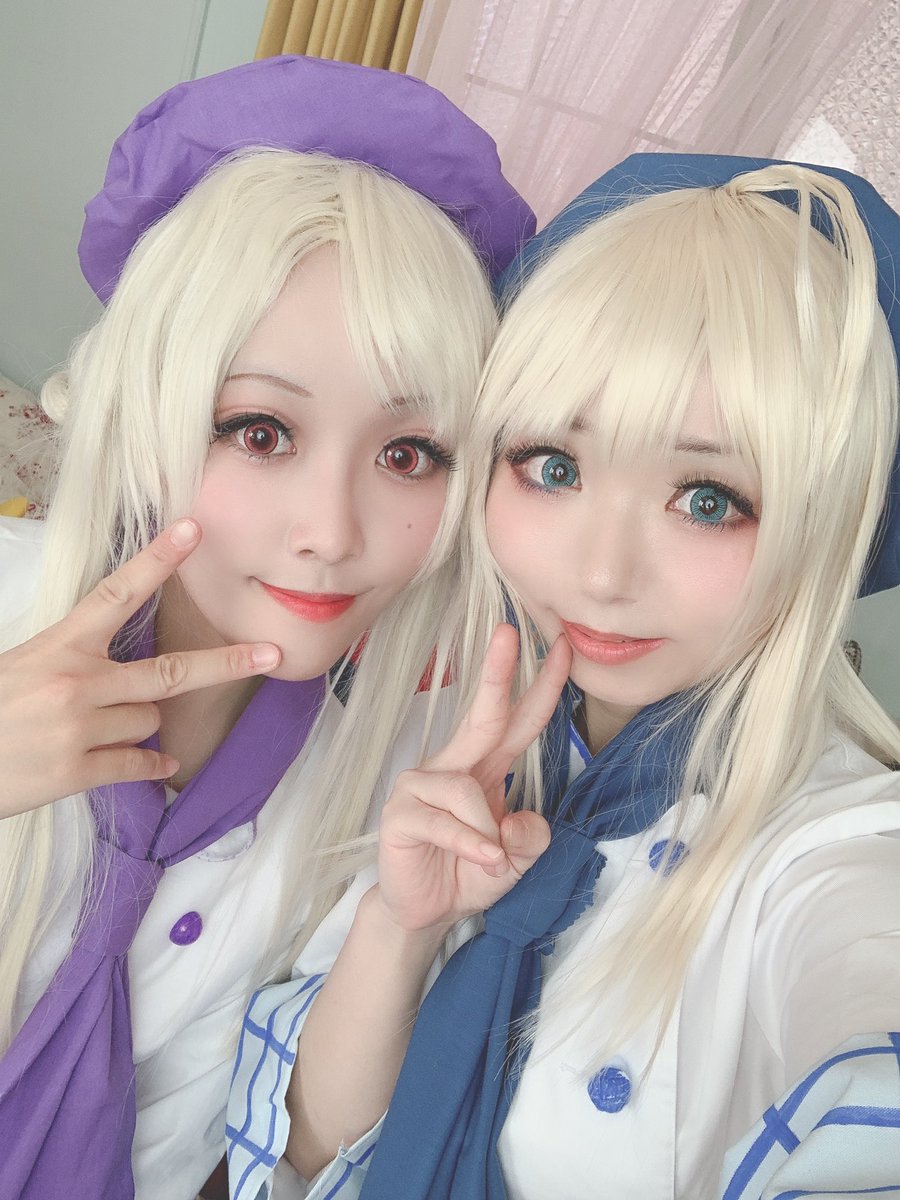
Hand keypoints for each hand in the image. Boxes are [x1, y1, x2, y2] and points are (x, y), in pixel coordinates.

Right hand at [0, 518, 281, 817]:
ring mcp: (79, 728)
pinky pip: (139, 764)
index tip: (193, 529)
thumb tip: (119, 671)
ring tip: (99, 729)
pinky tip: (157, 765)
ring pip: (151, 719)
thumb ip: (71, 660)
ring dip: (140, 724)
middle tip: (271, 654)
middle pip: (171, 671)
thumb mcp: (21, 665)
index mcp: (59, 645)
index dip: (158, 559)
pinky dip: (151, 765)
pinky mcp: (76, 771)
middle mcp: (77, 682)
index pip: (118, 594)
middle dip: (227, 662)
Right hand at [376, 624, 571, 931]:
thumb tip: (520, 819)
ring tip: (493, 860)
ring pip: (467, 789)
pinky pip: (445, 821)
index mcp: (486, 766)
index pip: (517, 719)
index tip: (562, 646)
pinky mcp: (400, 813)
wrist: (426, 912)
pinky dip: (471, 844)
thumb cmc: (471, 872)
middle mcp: (453, 765)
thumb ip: (531, 838)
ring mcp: (421, 786)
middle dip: (498, 672)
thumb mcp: (518, 859)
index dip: (541, 685)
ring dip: (487, 831)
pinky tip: (483, 860)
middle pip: (483, 714)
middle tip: (509, 632)